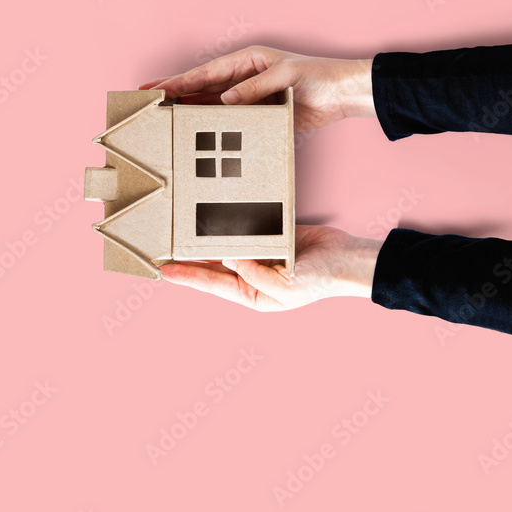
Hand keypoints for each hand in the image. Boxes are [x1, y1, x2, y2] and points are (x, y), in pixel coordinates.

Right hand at [139, 46, 374, 131]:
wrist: (344, 94)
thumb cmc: (319, 76)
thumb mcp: (286, 77)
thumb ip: (255, 89)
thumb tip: (226, 100)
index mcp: (247, 60)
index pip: (205, 73)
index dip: (178, 81)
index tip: (155, 88)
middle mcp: (242, 78)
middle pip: (201, 87)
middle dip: (173, 93)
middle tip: (145, 99)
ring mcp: (248, 97)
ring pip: (210, 104)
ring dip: (188, 110)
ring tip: (162, 118)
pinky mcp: (258, 114)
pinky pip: (229, 120)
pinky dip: (211, 125)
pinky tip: (195, 132)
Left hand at [159, 226, 382, 310]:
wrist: (348, 259)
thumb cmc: (320, 280)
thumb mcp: (283, 285)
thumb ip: (253, 273)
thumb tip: (228, 257)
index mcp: (253, 294)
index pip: (212, 284)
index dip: (187, 276)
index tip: (164, 270)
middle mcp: (251, 276)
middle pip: (213, 266)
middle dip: (190, 258)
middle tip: (163, 248)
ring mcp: (259, 255)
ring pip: (225, 246)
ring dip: (207, 240)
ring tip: (181, 231)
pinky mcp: (268, 236)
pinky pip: (244, 229)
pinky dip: (229, 225)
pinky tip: (212, 217)